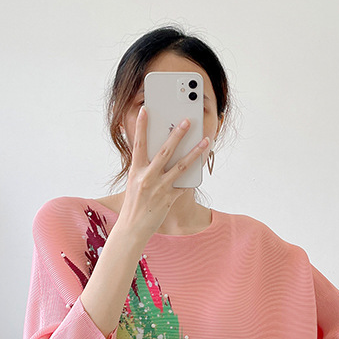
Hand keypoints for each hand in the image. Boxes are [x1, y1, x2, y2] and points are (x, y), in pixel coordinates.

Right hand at [117, 106, 209, 240]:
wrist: (132, 228)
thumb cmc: (134, 204)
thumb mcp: (134, 182)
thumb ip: (145, 167)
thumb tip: (159, 151)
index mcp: (136, 171)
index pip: (138, 144)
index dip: (141, 126)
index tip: (145, 110)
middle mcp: (147, 177)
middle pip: (164, 152)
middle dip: (177, 135)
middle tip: (187, 120)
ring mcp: (159, 188)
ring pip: (180, 166)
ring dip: (195, 152)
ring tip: (205, 140)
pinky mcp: (169, 199)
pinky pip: (184, 184)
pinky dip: (193, 174)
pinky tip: (202, 163)